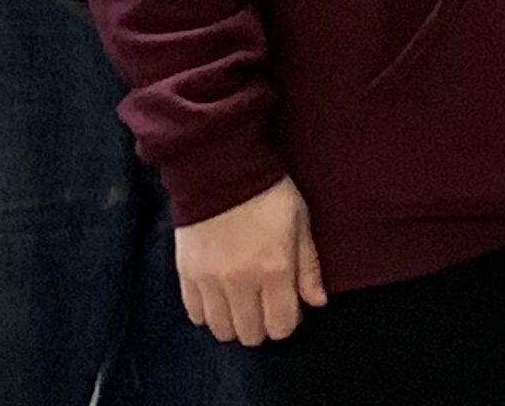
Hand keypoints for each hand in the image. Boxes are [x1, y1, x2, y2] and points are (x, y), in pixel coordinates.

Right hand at [174, 177, 326, 344]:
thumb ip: (308, 266)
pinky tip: (219, 295)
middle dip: (262, 325)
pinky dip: (209, 312)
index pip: (280, 326)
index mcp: (274, 270)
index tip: (289, 306)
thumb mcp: (300, 222)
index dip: (288, 322)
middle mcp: (240, 283)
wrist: (221, 169)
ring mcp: (210, 282)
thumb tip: (317, 302)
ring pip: (222, 330)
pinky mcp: (187, 275)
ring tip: (242, 302)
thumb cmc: (269, 192)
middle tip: (266, 304)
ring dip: (235, 322)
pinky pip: (195, 315)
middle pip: (250, 335)